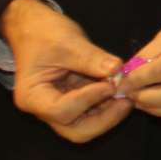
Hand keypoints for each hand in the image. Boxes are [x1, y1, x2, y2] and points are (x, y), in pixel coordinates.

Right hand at [0, 0, 130, 144]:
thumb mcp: (67, 42)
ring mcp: (60, 107)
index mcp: (33, 97)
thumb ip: (91, 59)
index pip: (63, 111)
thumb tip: (118, 70)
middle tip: (126, 99)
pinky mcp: (74, 101)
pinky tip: (122, 89)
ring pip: (88, 125)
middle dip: (105, 119)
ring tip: (127, 92)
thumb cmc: (43, 34)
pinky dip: (109, 104)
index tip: (110, 83)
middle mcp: (45, 109)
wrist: (34, 27)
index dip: (90, 99)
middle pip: (77, 131)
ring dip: (110, 113)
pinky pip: (94, 112)